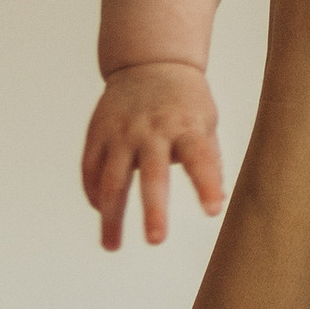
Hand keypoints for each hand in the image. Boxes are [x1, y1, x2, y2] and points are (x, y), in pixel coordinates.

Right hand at [84, 60, 224, 251]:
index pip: (200, 157)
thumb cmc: (185, 101)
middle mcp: (152, 130)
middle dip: (154, 209)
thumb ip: (209, 158)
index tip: (213, 211)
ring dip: (111, 216)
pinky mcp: (98, 132)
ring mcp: (121, 132)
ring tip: (112, 246)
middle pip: (152, 174)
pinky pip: (91, 169)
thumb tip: (218, 200)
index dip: (207, 184)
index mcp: (185, 126)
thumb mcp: (206, 121)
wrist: (149, 62)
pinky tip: (100, 211)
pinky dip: (93, 193)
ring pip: (112, 179)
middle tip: (157, 241)